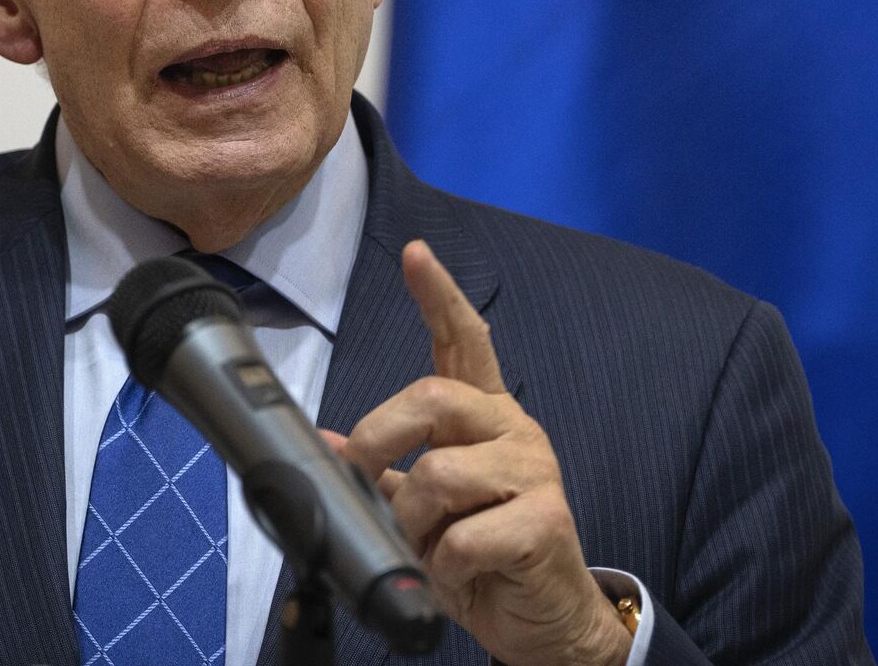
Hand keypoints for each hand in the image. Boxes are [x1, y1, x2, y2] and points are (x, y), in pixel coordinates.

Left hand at [322, 240, 633, 665]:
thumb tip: (329, 444)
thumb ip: (386, 472)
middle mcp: (512, 431)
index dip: (438, 296)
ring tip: (429, 549)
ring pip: (439, 473)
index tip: (415, 255)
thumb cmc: (485, 559)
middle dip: (379, 438)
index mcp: (483, 419)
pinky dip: (445, 565)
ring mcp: (535, 471)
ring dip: (414, 523)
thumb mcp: (426, 513)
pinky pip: (464, 536)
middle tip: (364, 477)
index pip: (465, 342)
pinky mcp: (548, 520)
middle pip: (431, 396)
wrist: (545, 623)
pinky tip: (461, 574)